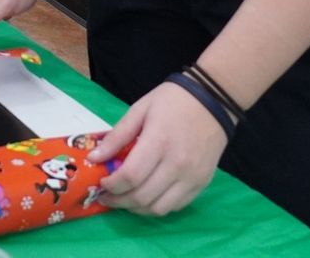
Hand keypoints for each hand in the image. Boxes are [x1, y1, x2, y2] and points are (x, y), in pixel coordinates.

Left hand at [86, 81, 225, 217]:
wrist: (213, 100)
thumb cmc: (172, 101)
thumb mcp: (140, 109)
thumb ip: (117, 136)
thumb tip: (95, 158)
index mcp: (159, 142)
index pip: (130, 176)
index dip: (111, 185)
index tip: (101, 182)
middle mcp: (177, 164)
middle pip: (142, 197)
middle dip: (119, 201)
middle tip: (107, 196)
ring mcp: (192, 177)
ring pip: (158, 208)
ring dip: (137, 208)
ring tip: (124, 199)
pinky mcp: (202, 183)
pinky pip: (176, 206)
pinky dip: (157, 206)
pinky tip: (147, 196)